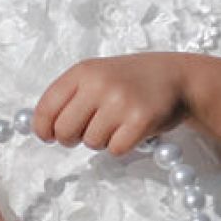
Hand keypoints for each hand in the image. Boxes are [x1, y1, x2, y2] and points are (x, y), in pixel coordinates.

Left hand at [34, 54, 192, 154]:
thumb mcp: (97, 75)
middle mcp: (99, 83)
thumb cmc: (131, 81)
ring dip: (102, 140)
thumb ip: (69, 97)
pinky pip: (115, 150)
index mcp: (83, 71)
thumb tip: (44, 130)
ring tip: (117, 122)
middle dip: (73, 138)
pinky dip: (121, 146)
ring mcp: (121, 101)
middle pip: (65, 131)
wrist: (177, 77)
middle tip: (89, 130)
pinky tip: (131, 130)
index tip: (48, 135)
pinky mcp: (141, 120)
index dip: (43, 128)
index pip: (46, 108)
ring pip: (91, 143)